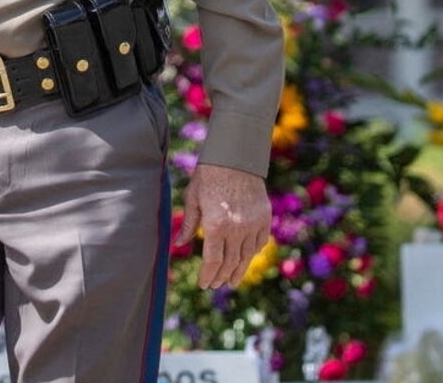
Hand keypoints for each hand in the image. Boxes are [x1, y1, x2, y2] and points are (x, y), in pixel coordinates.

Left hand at [176, 163, 270, 288]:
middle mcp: (237, 228)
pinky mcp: (264, 217)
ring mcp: (253, 224)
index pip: (213, 262)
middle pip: (230, 262)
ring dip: (238, 270)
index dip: (208, 276)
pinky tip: (246, 258)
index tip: (204, 284)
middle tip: (216, 285)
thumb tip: (178, 244)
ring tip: (232, 281)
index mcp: (216, 225)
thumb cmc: (209, 176)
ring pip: (246, 256)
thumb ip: (189, 225)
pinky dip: (253, 252)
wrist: (236, 157)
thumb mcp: (193, 198)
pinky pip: (260, 242)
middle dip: (221, 277)